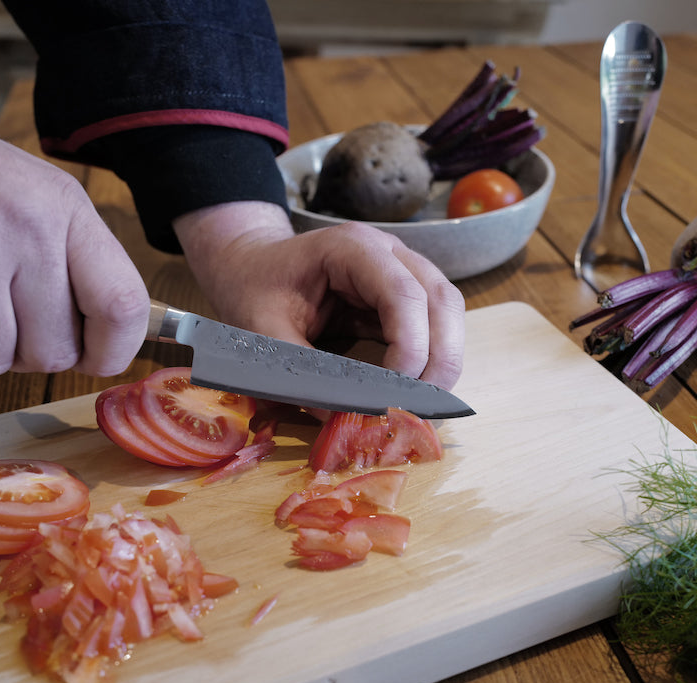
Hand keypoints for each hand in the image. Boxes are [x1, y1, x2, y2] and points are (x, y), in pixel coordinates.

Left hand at [173, 201, 465, 389]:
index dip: (412, 345)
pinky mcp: (403, 296)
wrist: (249, 265)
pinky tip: (418, 389)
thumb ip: (299, 371)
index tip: (397, 392)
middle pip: (441, 299)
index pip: (404, 293)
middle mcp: (388, 252)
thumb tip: (340, 420)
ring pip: (448, 312)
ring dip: (444, 359)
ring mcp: (402, 270)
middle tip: (423, 407)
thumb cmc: (253, 289)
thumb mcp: (261, 330)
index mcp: (351, 248)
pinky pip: (435, 324)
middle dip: (441, 357)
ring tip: (424, 404)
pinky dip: (433, 358)